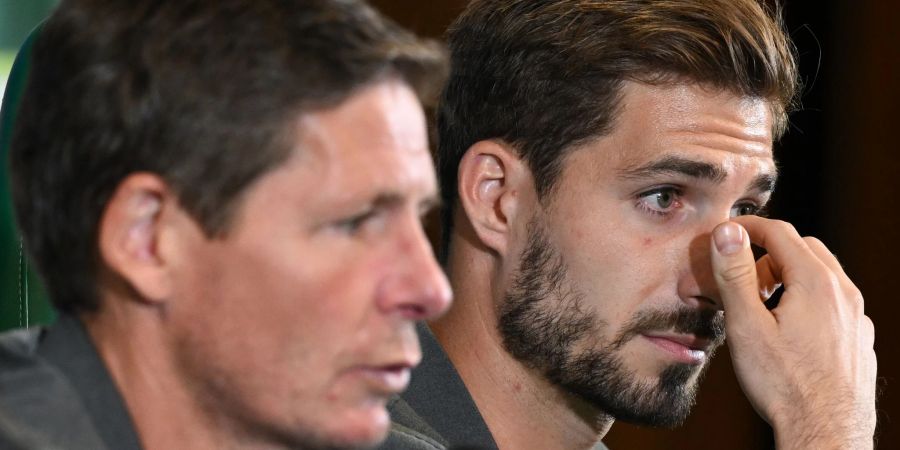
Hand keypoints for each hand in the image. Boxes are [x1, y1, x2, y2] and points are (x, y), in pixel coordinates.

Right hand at [709, 216, 875, 449]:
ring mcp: (856, 317)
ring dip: (790, 277)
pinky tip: (790, 331)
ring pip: (822, 275)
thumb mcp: (746, 325)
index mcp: (816, 283)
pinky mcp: (860, 338)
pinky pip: (834, 302)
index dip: (749, 227)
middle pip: (805, 248)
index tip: (727, 234)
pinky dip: (809, 300)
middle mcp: (844, 293)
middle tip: (743, 279)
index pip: (781, 232)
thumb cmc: (784, 383)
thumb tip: (727, 232)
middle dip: (770, 253)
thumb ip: (735, 274)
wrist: (826, 431)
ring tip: (763, 308)